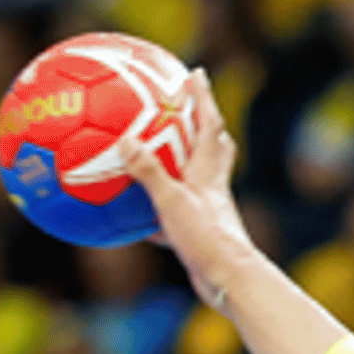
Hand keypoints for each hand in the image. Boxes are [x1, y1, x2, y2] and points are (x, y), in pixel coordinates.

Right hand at [129, 69, 252, 299]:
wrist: (228, 281)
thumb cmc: (206, 237)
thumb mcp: (172, 201)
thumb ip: (149, 171)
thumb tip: (125, 140)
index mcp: (209, 170)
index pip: (209, 123)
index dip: (202, 97)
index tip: (195, 73)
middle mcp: (211, 186)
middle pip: (211, 147)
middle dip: (200, 124)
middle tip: (184, 109)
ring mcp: (205, 211)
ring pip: (191, 181)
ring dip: (175, 166)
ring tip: (152, 156)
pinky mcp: (196, 235)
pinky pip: (170, 215)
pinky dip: (153, 211)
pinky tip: (130, 215)